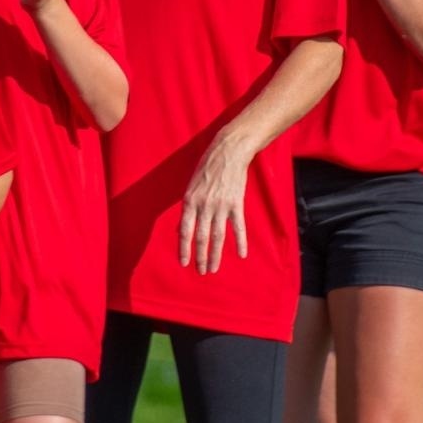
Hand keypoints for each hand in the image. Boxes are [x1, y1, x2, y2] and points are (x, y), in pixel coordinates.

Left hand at [178, 132, 251, 273]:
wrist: (228, 151)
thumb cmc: (207, 166)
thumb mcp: (191, 184)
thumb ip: (188, 206)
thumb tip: (181, 228)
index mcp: (190, 200)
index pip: (185, 230)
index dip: (184, 248)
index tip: (184, 262)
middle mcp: (204, 206)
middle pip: (202, 237)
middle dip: (200, 257)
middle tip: (201, 271)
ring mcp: (221, 206)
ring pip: (218, 236)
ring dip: (215, 255)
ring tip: (214, 269)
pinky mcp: (236, 204)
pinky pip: (238, 227)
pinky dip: (240, 242)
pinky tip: (241, 254)